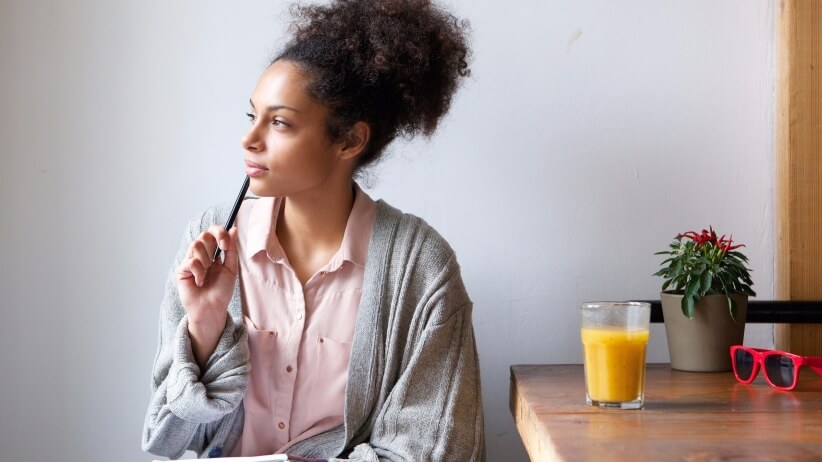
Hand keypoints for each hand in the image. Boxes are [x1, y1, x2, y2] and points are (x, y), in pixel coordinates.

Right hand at [175, 225, 238, 365]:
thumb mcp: (231, 268)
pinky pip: (191, 261)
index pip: (212, 232)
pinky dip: (199, 272)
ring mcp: (189, 261)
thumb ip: (231, 250)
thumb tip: (234, 229)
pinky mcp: (181, 270)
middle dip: (215, 241)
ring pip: (195, 245)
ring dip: (206, 259)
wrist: (213, 309)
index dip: (219, 232)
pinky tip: (200, 282)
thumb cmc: (221, 291)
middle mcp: (200, 255)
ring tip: (208, 273)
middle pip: (203, 234)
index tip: (226, 243)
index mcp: (213, 253)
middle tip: (221, 253)